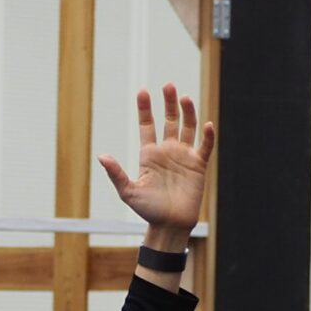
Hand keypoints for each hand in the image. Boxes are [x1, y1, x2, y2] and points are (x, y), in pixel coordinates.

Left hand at [100, 83, 215, 236]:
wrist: (169, 225)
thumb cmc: (148, 210)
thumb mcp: (128, 192)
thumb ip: (116, 173)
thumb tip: (102, 156)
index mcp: (149, 154)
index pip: (147, 125)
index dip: (145, 108)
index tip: (143, 91)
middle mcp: (167, 151)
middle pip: (169, 121)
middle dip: (169, 103)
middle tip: (168, 85)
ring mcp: (183, 157)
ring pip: (188, 128)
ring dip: (188, 113)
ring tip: (184, 97)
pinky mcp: (198, 166)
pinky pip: (204, 147)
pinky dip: (207, 136)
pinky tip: (208, 124)